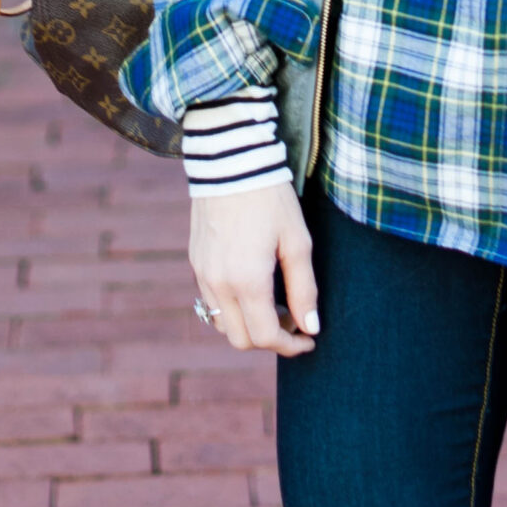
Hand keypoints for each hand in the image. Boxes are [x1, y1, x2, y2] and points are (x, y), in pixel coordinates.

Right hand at [189, 183, 319, 355]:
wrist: (231, 160)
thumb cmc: (270, 198)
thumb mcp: (297, 240)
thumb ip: (304, 289)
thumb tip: (310, 327)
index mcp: (247, 280)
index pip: (266, 337)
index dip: (290, 346)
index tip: (309, 339)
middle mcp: (219, 284)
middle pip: (242, 340)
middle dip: (270, 339)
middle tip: (294, 321)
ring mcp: (203, 274)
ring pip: (223, 324)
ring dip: (249, 326)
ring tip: (274, 305)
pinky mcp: (196, 262)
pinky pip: (211, 302)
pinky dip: (232, 308)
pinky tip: (251, 287)